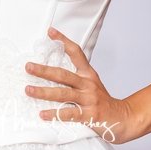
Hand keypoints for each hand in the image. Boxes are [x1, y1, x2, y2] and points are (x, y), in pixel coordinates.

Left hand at [24, 27, 139, 144]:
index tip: (50, 31)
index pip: (76, 52)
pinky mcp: (89, 115)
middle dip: (44, 70)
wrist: (122, 117)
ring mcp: (88, 99)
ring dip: (43, 92)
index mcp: (88, 74)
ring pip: (63, 94)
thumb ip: (75, 77)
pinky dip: (54, 114)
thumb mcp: (92, 83)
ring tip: (28, 90)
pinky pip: (69, 114)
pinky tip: (42, 114)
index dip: (63, 40)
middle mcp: (88, 84)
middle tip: (28, 66)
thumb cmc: (102, 101)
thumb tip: (52, 70)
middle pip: (63, 75)